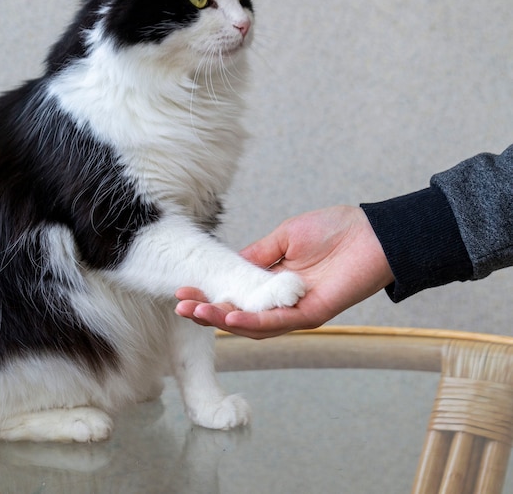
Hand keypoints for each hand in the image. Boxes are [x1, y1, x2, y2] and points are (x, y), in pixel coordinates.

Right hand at [175, 206, 393, 338]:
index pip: (235, 294)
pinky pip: (277, 323)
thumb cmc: (332, 230)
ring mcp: (295, 312)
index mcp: (272, 283)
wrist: (372, 232)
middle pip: (238, 315)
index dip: (209, 294)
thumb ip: (256, 255)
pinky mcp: (311, 315)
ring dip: (222, 319)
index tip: (183, 289)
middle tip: (182, 306)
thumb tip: (227, 265)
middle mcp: (281, 302)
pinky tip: (229, 317)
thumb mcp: (284, 237)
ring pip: (252, 325)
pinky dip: (251, 322)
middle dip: (208, 311)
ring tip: (196, 311)